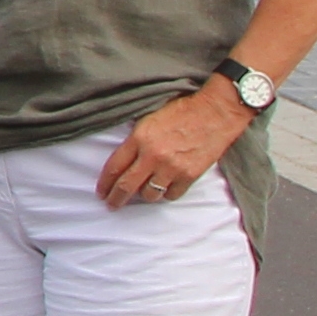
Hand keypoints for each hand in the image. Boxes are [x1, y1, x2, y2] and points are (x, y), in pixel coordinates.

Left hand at [98, 81, 246, 206]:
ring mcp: (172, 168)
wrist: (215, 112)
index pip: (114, 167)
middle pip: (127, 186)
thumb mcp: (149, 118)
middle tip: (111, 204)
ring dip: (144, 195)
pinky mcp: (189, 175)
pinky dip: (167, 193)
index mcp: (139, 138)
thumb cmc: (183, 111)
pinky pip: (172, 195)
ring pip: (149, 194)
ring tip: (143, 191)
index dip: (104, 183)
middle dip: (116, 198)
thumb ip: (135, 139)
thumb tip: (124, 159)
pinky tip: (165, 187)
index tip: (101, 191)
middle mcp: (153, 156)